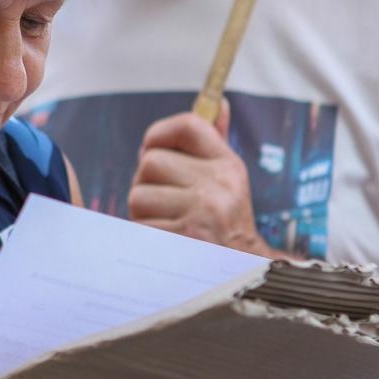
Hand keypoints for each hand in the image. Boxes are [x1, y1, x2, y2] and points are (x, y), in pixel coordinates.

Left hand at [128, 100, 268, 255]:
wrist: (241, 275)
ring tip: (165, 223)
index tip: (153, 147)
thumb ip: (217, 142)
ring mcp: (199, 215)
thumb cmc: (227, 223)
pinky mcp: (180, 242)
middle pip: (150, 162)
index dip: (159, 132)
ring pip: (138, 195)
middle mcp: (217, 187)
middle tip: (163, 200)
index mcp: (228, 166)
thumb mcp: (229, 180)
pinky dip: (143, 236)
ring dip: (143, 212)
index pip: (187, 125)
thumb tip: (220, 102)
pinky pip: (137, 227)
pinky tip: (163, 242)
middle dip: (147, 182)